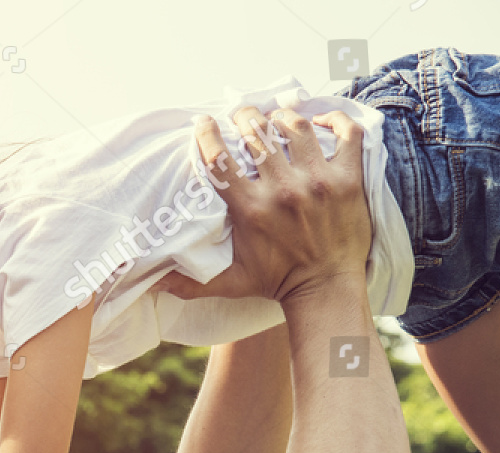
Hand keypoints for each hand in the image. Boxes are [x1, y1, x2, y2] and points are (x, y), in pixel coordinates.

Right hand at [155, 106, 371, 304]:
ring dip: (282, 117)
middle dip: (245, 117)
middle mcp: (283, 190)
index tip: (204, 122)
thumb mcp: (229, 282)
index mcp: (250, 209)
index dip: (207, 134)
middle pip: (257, 132)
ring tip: (276, 119)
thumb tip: (152, 285)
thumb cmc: (277, 282)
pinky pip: (346, 133)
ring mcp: (318, 180)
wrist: (326, 289)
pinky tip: (320, 121)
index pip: (220, 160)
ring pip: (296, 127)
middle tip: (242, 116)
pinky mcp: (348, 178)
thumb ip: (189, 282)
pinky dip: (334, 119)